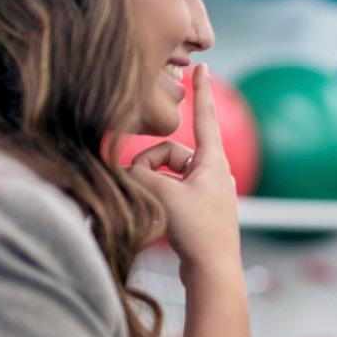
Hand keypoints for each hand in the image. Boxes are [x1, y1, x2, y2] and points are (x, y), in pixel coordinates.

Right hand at [127, 64, 241, 278]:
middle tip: (143, 189)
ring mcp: (207, 192)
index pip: (204, 117)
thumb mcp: (162, 195)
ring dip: (152, 187)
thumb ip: (138, 175)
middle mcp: (213, 173)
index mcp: (213, 162)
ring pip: (167, 175)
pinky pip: (170, 193)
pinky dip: (158, 200)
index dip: (201, 91)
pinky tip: (159, 220)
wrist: (214, 271)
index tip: (203, 65)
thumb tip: (122, 170)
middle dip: (151, 168)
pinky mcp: (198, 210)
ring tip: (154, 210)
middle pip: (171, 153)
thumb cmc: (197, 231)